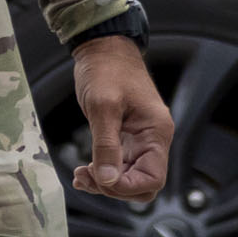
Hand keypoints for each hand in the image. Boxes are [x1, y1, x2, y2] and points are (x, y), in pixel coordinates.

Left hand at [68, 33, 170, 203]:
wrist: (102, 48)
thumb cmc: (106, 69)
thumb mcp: (103, 106)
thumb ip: (106, 145)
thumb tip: (108, 180)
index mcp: (156, 132)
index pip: (153, 179)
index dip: (126, 187)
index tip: (100, 179)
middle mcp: (152, 140)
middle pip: (143, 184)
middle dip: (115, 188)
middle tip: (87, 177)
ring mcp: (139, 141)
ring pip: (130, 179)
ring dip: (106, 183)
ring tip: (81, 175)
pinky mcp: (125, 139)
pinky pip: (119, 167)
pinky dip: (103, 173)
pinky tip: (84, 171)